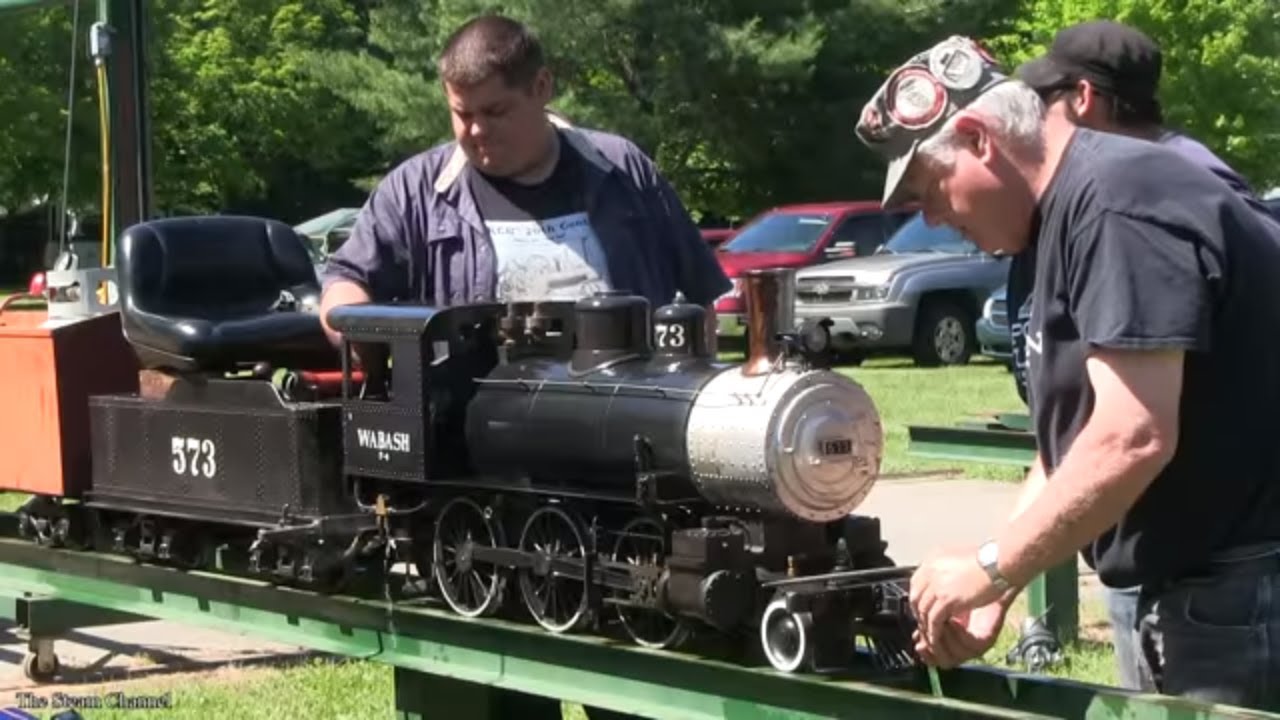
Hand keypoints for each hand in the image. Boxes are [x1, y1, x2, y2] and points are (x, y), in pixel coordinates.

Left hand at [909, 547, 1007, 662]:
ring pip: (923, 611)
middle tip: (925, 623)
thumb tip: (942, 582)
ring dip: (926, 625)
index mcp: (932, 560)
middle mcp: (930, 571)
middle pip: (915, 597)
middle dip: (919, 613)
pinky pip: (934, 621)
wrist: (998, 564)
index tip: (923, 608)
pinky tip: (938, 638)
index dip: (919, 598)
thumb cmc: (988, 561)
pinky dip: (934, 632)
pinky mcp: (946, 600)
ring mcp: (936, 586)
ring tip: (932, 634)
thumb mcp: (959, 558)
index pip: (916, 583)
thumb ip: (947, 570)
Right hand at [913, 600, 1007, 668]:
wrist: (986, 581)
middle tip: (926, 633)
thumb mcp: (940, 608)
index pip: (935, 658)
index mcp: (950, 643)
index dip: (926, 652)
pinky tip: (953, 621)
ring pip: (956, 655)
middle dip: (933, 647)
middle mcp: (964, 649)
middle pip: (945, 661)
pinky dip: (959, 635)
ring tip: (940, 621)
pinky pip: (970, 644)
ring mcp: (976, 647)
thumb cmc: (962, 593)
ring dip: (945, 639)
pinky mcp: (987, 640)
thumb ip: (927, 623)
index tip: (916, 639)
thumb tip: (914, 636)